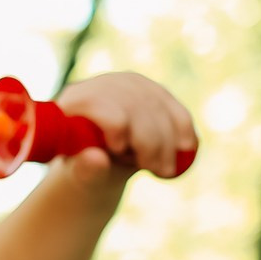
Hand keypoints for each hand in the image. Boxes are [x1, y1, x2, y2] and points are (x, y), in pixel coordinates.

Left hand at [54, 72, 197, 179]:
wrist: (97, 162)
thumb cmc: (83, 169)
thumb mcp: (80, 174)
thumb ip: (85, 169)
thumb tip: (96, 159)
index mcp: (75, 101)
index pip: (101, 103)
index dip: (116, 125)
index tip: (120, 150)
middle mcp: (103, 85)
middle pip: (136, 105)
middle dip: (151, 141)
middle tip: (155, 170)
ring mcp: (131, 85)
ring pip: (160, 108)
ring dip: (168, 142)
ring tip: (163, 171)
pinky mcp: (153, 92)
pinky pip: (175, 109)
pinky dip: (184, 131)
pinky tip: (185, 151)